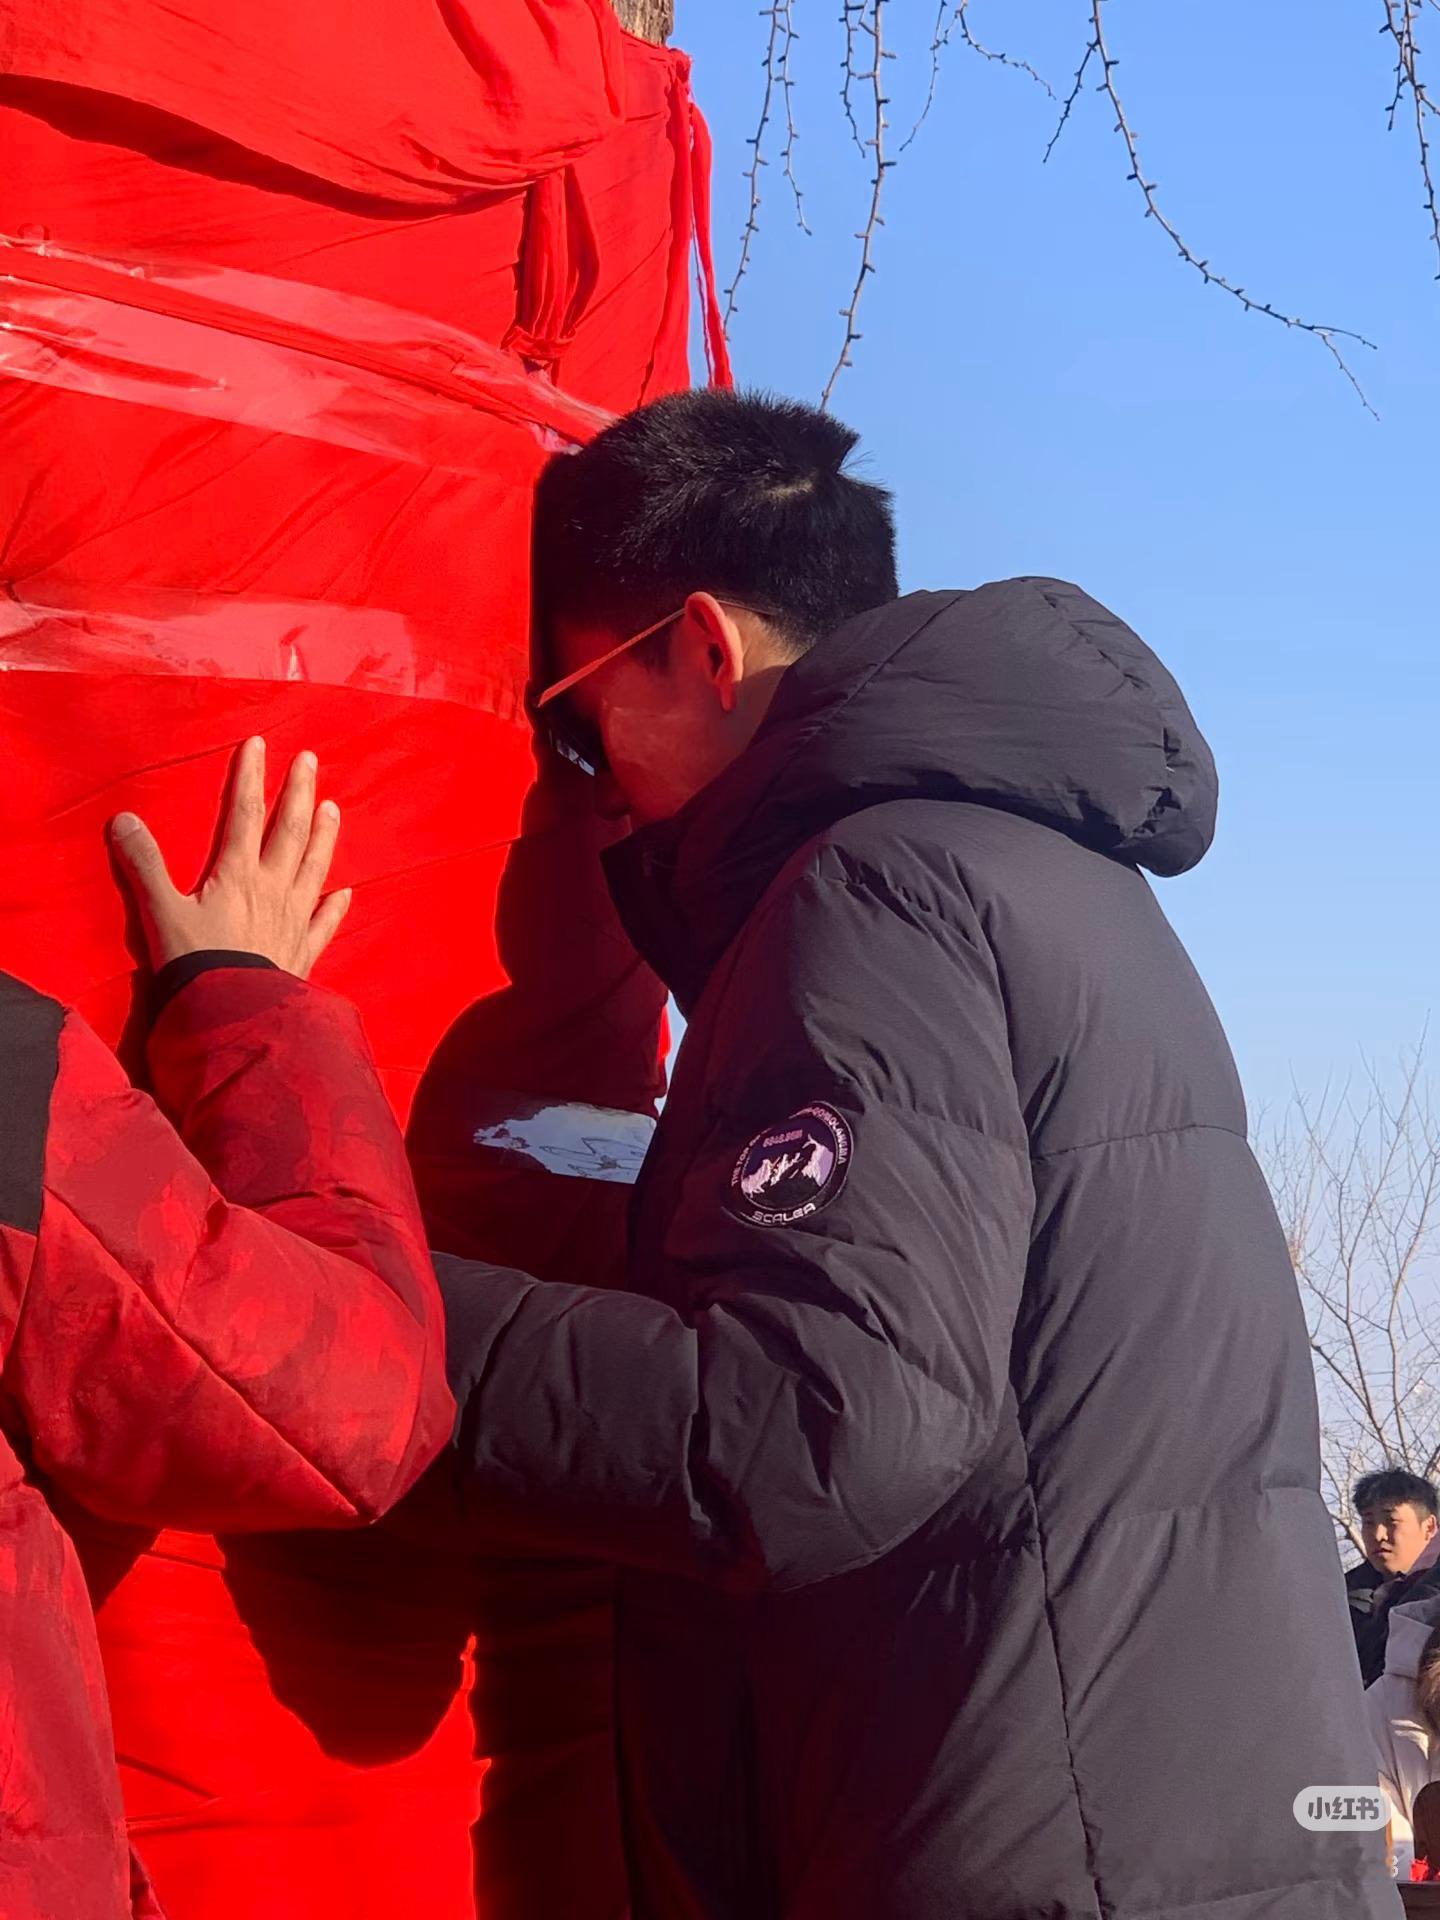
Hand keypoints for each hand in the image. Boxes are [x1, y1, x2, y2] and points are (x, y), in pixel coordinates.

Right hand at [110, 737, 351, 975]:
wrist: (231, 1016)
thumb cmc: (195, 965)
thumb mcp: (161, 913)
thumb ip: (144, 865)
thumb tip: (123, 819)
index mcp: (238, 875)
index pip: (246, 814)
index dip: (251, 777)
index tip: (258, 744)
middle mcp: (273, 890)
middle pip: (290, 831)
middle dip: (298, 792)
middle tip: (309, 760)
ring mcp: (294, 920)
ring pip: (314, 867)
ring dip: (324, 836)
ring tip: (333, 807)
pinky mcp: (303, 952)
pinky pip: (324, 924)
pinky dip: (336, 907)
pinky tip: (346, 894)